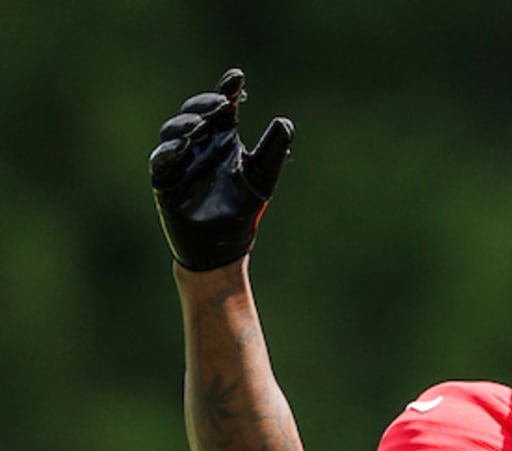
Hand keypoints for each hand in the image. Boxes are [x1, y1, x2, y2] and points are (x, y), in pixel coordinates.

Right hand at [150, 68, 293, 270]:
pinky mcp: (165, 180)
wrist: (223, 246)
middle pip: (196, 113)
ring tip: (201, 123)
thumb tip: (284, 122)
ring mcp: (180, 160)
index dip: (227, 90)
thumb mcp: (262, 176)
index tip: (237, 77)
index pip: (223, 108)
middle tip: (222, 104)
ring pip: (174, 132)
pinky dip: (169, 151)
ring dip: (186, 124)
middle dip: (205, 104)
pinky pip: (161, 160)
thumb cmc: (242, 208)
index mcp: (223, 139)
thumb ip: (272, 150)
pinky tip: (182, 146)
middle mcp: (200, 144)